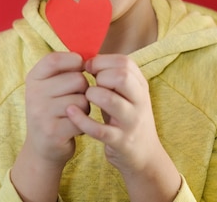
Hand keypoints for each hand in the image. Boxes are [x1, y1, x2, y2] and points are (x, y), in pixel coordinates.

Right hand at [23, 52, 89, 164]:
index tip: (79, 69)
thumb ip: (64, 69)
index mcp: (33, 78)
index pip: (55, 59)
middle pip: (77, 79)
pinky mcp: (53, 131)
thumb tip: (90, 57)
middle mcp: (33, 94)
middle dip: (84, 89)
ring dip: (85, 108)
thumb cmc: (53, 109)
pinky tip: (73, 127)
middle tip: (73, 100)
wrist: (42, 147)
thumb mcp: (50, 86)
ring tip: (74, 114)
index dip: (74, 61)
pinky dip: (84, 123)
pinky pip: (83, 118)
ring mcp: (42, 113)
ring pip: (83, 100)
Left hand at [66, 54, 160, 172]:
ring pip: (110, 100)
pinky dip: (81, 119)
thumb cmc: (127, 118)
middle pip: (121, 76)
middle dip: (100, 76)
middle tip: (91, 84)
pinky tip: (71, 112)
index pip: (125, 62)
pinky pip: (99, 129)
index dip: (103, 61)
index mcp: (141, 87)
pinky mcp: (120, 142)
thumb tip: (88, 60)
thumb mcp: (127, 95)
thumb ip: (113, 78)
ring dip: (92, 95)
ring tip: (85, 98)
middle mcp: (140, 102)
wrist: (145, 155)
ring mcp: (131, 122)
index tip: (90, 68)